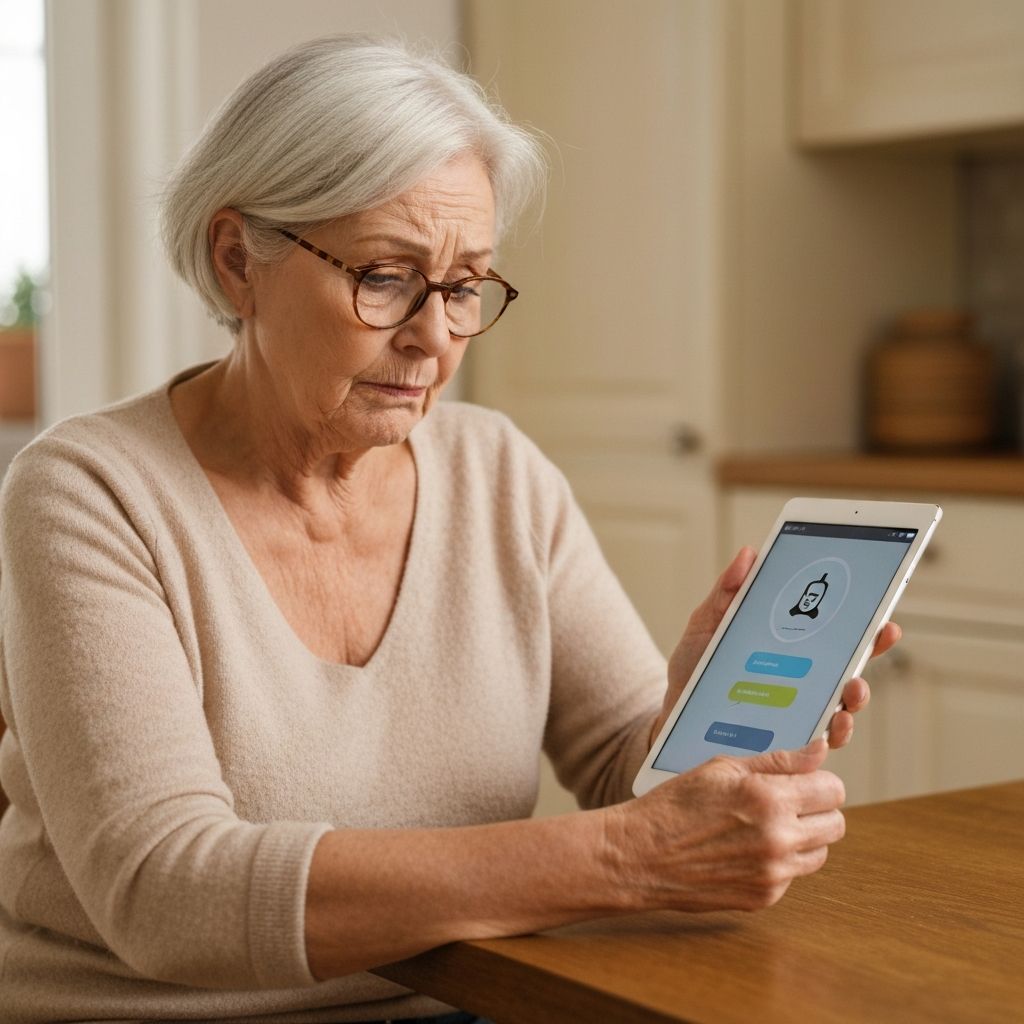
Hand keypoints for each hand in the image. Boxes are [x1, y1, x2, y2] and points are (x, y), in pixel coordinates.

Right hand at [610, 739, 843, 911]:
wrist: (640, 855)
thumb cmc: (676, 804)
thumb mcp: (722, 768)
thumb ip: (777, 761)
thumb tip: (819, 749)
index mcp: (769, 799)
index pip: (833, 790)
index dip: (820, 781)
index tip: (804, 780)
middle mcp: (778, 839)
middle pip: (835, 824)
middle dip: (817, 809)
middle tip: (788, 802)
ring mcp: (773, 874)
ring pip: (819, 853)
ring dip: (803, 837)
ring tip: (765, 826)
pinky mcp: (764, 898)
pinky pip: (791, 875)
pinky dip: (778, 862)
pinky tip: (744, 849)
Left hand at [652, 547, 902, 749]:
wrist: (672, 712)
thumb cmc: (693, 668)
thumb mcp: (706, 625)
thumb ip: (727, 593)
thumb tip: (750, 553)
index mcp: (789, 648)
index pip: (834, 633)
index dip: (863, 622)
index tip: (882, 611)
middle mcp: (802, 681)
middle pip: (850, 665)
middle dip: (871, 650)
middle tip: (879, 636)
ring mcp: (798, 712)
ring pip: (843, 705)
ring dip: (857, 695)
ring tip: (853, 688)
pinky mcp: (786, 742)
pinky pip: (819, 742)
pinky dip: (832, 734)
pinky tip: (832, 725)